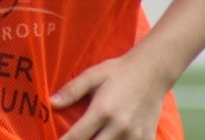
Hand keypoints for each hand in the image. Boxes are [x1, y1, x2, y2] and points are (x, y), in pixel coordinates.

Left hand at [50, 50, 168, 139]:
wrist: (153, 71)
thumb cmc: (119, 72)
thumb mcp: (93, 75)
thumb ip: (72, 90)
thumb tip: (52, 102)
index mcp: (103, 110)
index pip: (77, 136)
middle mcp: (119, 126)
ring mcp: (135, 135)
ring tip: (95, 138)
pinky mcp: (147, 138)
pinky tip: (113, 139)